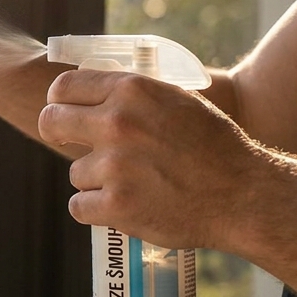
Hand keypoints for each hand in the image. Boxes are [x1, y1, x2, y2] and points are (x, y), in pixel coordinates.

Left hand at [38, 69, 277, 250]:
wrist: (244, 195)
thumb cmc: (214, 146)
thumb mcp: (176, 101)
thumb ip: (133, 94)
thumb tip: (91, 86)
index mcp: (132, 91)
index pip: (64, 87)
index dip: (59, 100)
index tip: (62, 111)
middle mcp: (118, 123)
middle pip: (51, 121)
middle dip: (56, 132)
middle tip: (67, 142)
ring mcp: (115, 166)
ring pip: (76, 171)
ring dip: (95, 180)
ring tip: (133, 183)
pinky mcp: (116, 204)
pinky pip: (80, 206)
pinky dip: (98, 210)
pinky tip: (124, 206)